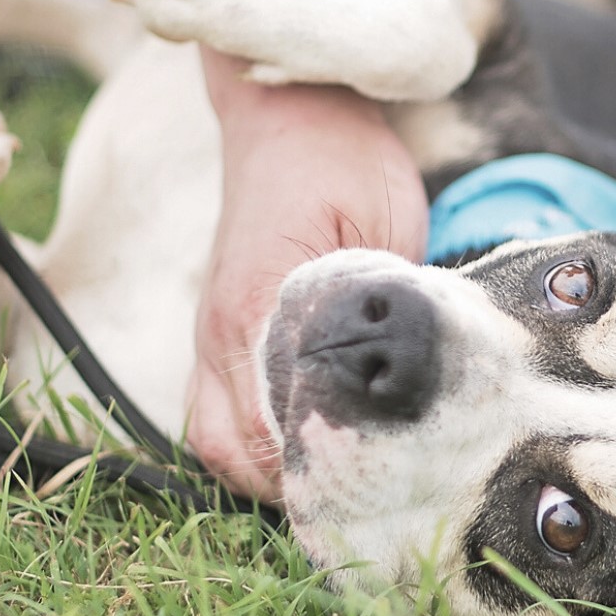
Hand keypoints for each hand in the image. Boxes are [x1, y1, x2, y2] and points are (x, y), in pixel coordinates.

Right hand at [185, 69, 428, 500]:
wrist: (289, 111)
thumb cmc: (342, 159)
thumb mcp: (382, 225)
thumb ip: (380, 311)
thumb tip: (405, 385)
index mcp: (254, 307)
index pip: (270, 429)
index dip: (321, 476)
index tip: (375, 498)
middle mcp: (217, 330)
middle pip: (231, 452)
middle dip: (293, 490)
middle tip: (362, 503)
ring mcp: (209, 330)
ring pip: (214, 440)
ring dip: (264, 473)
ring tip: (331, 484)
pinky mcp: (218, 326)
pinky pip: (213, 409)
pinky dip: (249, 443)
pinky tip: (298, 446)